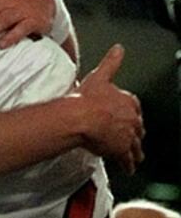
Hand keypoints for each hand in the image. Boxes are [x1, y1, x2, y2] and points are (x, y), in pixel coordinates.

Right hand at [74, 45, 143, 173]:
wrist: (80, 117)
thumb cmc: (86, 99)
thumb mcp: (99, 76)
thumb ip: (111, 62)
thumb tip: (118, 49)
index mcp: (127, 100)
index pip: (134, 107)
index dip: (131, 113)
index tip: (129, 116)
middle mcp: (130, 118)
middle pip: (137, 127)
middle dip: (135, 133)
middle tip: (132, 138)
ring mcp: (126, 135)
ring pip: (135, 145)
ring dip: (135, 151)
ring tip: (135, 157)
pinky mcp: (120, 150)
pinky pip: (127, 159)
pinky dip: (128, 164)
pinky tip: (128, 168)